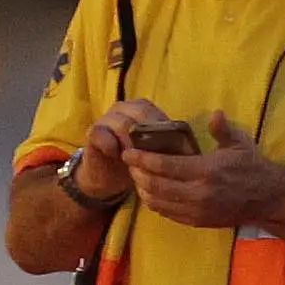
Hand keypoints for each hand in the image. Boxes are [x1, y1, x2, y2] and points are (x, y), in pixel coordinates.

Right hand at [67, 96, 183, 205]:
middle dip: (149, 136)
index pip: (156, 113)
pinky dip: (111, 146)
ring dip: (131, 143)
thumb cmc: (138, 162)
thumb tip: (191, 153)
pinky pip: (101, 133)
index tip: (174, 151)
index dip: (165, 130)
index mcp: (143, 109)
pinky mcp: (93, 131)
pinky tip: (117, 156)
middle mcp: (124, 108)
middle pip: (140, 113)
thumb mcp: (157, 154)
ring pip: (121, 123)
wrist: (109, 176)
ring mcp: (106, 118)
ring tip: (137, 160)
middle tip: (155, 157)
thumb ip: (171, 147)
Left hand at [125, 111, 284, 231]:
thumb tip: (215, 114)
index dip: (142, 158)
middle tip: (129, 162)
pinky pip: (167, 213)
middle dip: (137, 173)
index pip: (164, 165)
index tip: (128, 150)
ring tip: (136, 175)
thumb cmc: (252, 166)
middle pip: (155, 185)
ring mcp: (196, 210)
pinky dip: (154, 203)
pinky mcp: (197, 221)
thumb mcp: (239, 143)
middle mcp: (198, 193)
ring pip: (157, 202)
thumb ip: (222, 129)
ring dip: (143, 189)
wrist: (268, 198)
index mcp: (206, 171)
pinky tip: (150, 191)